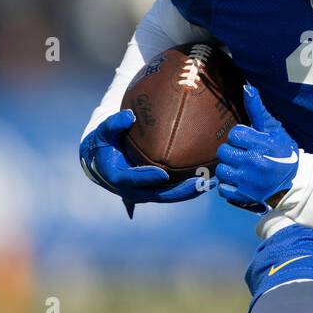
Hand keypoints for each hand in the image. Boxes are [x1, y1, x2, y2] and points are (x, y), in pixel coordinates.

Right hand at [80, 110, 211, 216]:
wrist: (102, 161)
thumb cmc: (105, 143)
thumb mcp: (104, 132)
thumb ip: (114, 124)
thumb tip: (129, 115)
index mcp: (118, 177)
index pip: (134, 179)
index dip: (147, 177)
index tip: (162, 174)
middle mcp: (132, 190)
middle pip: (158, 194)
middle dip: (179, 191)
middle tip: (198, 182)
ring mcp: (145, 193)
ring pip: (169, 196)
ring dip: (189, 192)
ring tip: (209, 183)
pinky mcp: (154, 191)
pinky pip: (173, 192)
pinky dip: (189, 188)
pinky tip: (207, 180)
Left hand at [216, 85, 299, 211]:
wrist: (295, 182)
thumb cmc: (283, 152)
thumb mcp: (273, 129)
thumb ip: (257, 110)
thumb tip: (247, 88)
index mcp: (260, 144)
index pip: (234, 134)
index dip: (240, 137)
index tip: (250, 142)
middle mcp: (253, 162)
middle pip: (224, 151)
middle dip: (233, 152)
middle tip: (245, 155)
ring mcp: (247, 180)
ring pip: (221, 170)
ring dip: (229, 168)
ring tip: (241, 168)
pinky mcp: (244, 195)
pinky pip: (223, 188)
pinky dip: (229, 185)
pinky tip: (240, 180)